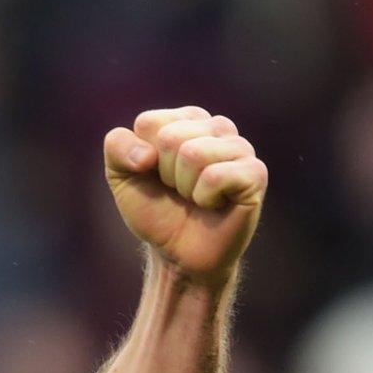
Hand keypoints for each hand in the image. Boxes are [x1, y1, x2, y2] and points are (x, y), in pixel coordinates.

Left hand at [104, 107, 267, 286]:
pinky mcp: (255, 174)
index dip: (142, 158)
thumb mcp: (121, 175)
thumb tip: (147, 153)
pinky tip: (214, 204)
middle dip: (164, 173)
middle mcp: (218, 127)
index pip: (149, 123)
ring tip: (195, 196)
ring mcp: (241, 148)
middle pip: (171, 137)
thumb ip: (118, 146)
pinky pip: (216, 176)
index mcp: (187, 119)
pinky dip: (204, 197)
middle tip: (178, 190)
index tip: (156, 175)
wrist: (178, 252)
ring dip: (184, 186)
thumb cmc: (155, 209)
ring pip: (193, 154)